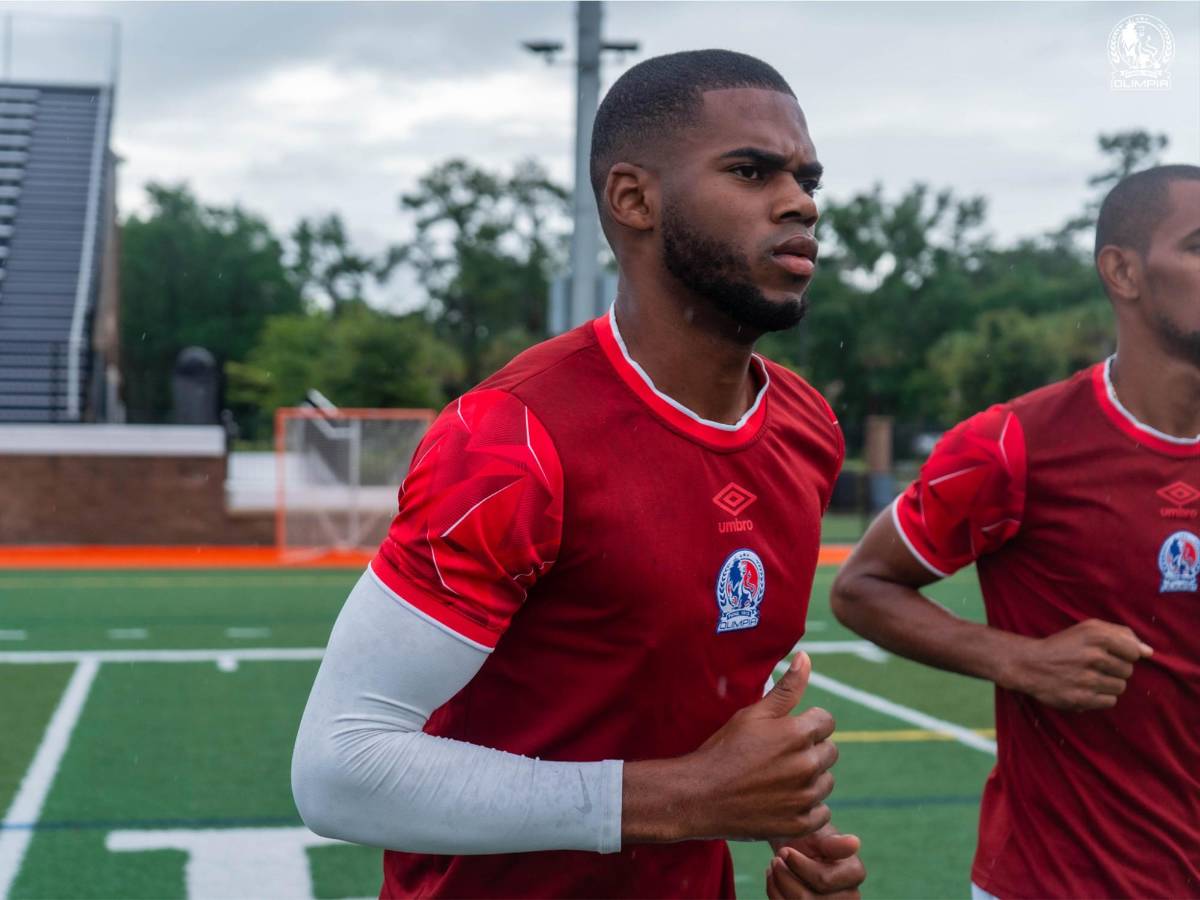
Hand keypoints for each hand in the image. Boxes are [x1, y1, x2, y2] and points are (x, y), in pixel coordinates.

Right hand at [673, 652, 837, 840]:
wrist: (700, 795)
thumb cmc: (725, 750)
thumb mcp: (754, 714)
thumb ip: (787, 688)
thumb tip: (806, 657)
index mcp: (799, 733)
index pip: (826, 721)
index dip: (806, 724)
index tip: (785, 733)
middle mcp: (808, 764)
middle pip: (830, 751)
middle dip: (810, 751)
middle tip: (779, 757)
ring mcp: (805, 796)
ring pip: (826, 782)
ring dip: (810, 779)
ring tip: (778, 779)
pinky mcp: (800, 823)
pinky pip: (821, 812)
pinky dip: (807, 808)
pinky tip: (783, 800)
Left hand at [767, 825, 864, 897]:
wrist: (796, 847)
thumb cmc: (809, 837)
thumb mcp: (818, 835)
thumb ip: (834, 843)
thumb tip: (854, 843)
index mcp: (854, 873)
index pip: (822, 880)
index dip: (798, 865)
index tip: (784, 851)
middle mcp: (850, 896)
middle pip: (806, 899)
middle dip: (785, 877)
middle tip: (775, 860)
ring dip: (778, 886)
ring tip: (774, 868)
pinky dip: (775, 894)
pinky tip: (773, 878)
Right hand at [1003, 619, 1152, 710]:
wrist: (1029, 664)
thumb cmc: (1063, 645)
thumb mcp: (1087, 629)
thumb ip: (1121, 634)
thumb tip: (1148, 651)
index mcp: (1096, 636)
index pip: (1133, 651)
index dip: (1124, 654)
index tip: (1109, 654)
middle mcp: (1093, 656)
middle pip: (1127, 670)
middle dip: (1115, 669)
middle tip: (1094, 666)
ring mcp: (1087, 679)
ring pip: (1120, 687)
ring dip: (1108, 684)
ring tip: (1089, 677)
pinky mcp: (1082, 698)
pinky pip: (1110, 701)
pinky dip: (1100, 697)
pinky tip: (1086, 689)